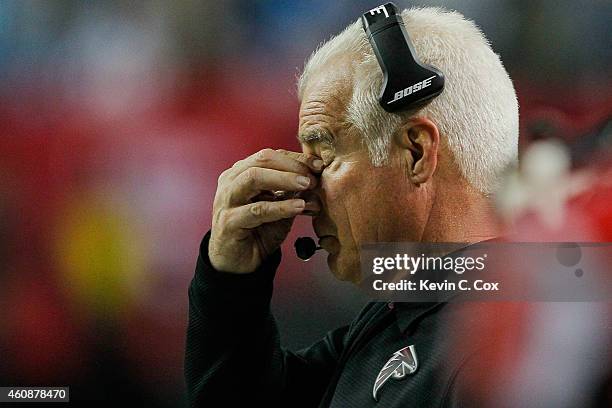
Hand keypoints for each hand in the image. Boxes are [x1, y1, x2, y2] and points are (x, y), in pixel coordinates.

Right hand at [208, 149, 322, 272]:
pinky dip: (280, 207)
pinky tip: (298, 206)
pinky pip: (257, 210)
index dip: (296, 158)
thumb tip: (317, 179)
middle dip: (291, 166)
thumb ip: (294, 193)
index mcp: (241, 173)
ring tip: (307, 185)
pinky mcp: (229, 221)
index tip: (318, 165)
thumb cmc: (258, 231)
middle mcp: (231, 182)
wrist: (239, 263)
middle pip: (261, 161)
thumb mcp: (280, 208)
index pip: (270, 156)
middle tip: (312, 176)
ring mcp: (227, 200)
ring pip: (254, 178)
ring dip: (284, 179)